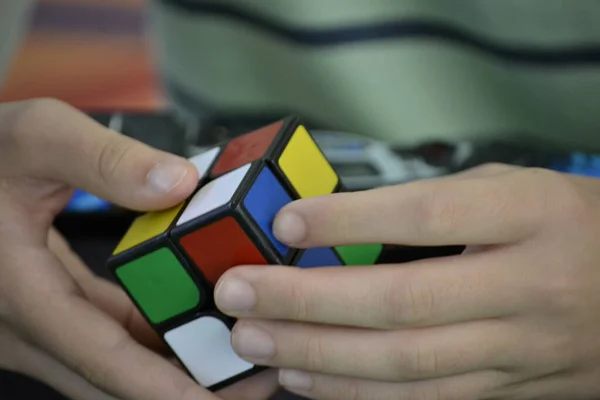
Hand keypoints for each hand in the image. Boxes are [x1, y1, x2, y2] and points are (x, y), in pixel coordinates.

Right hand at [0, 99, 277, 399]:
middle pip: (113, 380)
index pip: (102, 357)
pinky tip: (192, 323)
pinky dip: (149, 338)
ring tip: (236, 354)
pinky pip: (104, 339)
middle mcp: (24, 327)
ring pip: (111, 366)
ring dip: (172, 367)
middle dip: (183, 389)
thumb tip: (180, 184)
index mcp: (21, 292)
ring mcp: (33, 328)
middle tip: (252, 378)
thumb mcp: (38, 137)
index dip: (164, 387)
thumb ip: (106, 160)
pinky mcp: (46, 316)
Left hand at [214, 164, 599, 399]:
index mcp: (528, 217)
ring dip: (318, 357)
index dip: (349, 221)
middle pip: (401, 303)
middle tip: (240, 295)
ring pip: (406, 364)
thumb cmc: (563, 223)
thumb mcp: (509, 189)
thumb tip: (341, 226)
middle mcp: (524, 287)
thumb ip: (432, 205)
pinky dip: (358, 394)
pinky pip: (426, 399)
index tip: (285, 224)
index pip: (425, 217)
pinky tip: (306, 380)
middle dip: (306, 302)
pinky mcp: (508, 389)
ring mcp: (518, 348)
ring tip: (255, 342)